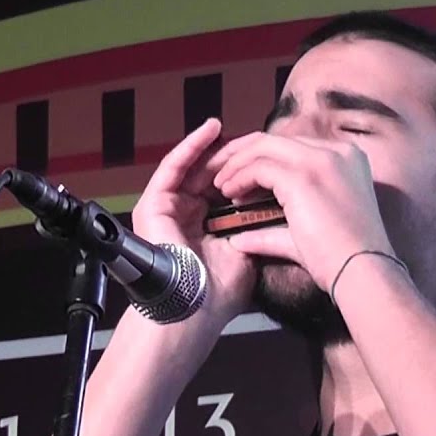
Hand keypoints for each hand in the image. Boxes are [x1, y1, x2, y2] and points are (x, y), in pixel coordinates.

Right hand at [131, 119, 256, 326]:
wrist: (194, 309)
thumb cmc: (218, 293)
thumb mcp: (247, 253)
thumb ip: (258, 231)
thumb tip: (283, 211)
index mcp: (205, 228)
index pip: (225, 190)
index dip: (246, 173)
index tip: (268, 158)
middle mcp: (184, 216)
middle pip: (208, 175)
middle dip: (230, 155)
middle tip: (250, 138)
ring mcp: (167, 209)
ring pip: (190, 167)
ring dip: (211, 146)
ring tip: (228, 126)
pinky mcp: (153, 204)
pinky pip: (173, 167)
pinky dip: (192, 147)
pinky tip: (210, 131)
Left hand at [211, 132, 395, 291]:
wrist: (363, 272)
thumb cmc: (341, 260)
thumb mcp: (306, 234)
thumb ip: (272, 231)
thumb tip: (239, 239)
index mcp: (345, 159)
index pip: (291, 146)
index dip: (260, 157)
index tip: (238, 174)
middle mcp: (336, 151)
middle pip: (275, 140)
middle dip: (241, 154)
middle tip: (218, 172)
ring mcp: (322, 159)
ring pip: (263, 148)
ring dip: (236, 164)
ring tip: (219, 184)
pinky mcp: (305, 174)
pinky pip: (260, 165)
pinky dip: (239, 176)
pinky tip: (229, 193)